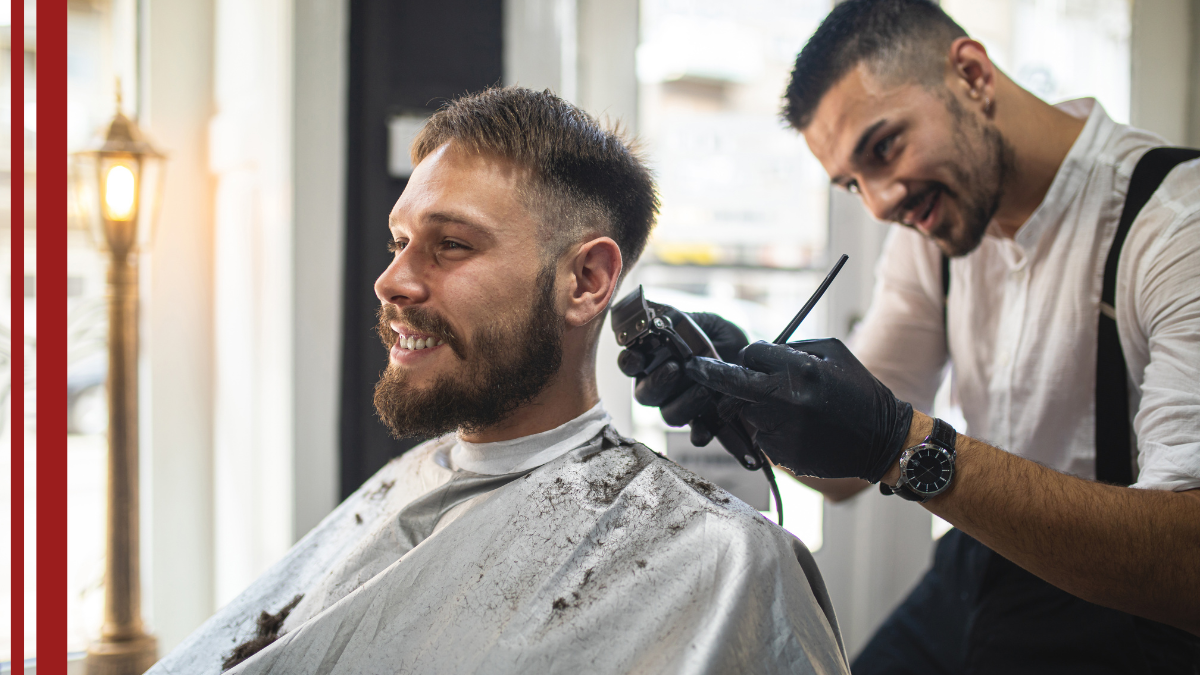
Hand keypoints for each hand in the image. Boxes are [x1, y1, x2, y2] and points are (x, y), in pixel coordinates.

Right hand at [617, 312, 747, 444]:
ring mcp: (683, 405)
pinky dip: (699, 433)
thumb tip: (654, 308)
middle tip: (676, 368)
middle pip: (644, 394)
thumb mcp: (708, 322)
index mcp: (658, 359)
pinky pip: (695, 433)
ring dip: (683, 403)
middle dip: (657, 382)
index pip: (631, 364)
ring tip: (704, 389)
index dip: (629, 362)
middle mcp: (665, 385)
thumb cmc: (729, 340)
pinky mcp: (705, 422)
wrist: (761, 364)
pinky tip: (706, 429)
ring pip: (668, 414)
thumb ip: (682, 318)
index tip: (638, 358)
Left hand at [683, 338, 912, 481]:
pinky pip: (761, 436)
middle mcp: (786, 400)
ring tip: (791, 408)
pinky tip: (799, 429)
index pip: (751, 353)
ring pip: (746, 412)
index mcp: (799, 369)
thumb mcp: (832, 353)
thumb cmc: (857, 391)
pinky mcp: (783, 453)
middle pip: (734, 384)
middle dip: (714, 376)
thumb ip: (792, 348)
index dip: (751, 355)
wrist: (882, 439)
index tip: (747, 358)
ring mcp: (782, 429)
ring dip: (756, 407)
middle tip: (692, 368)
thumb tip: (757, 350)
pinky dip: (771, 430)